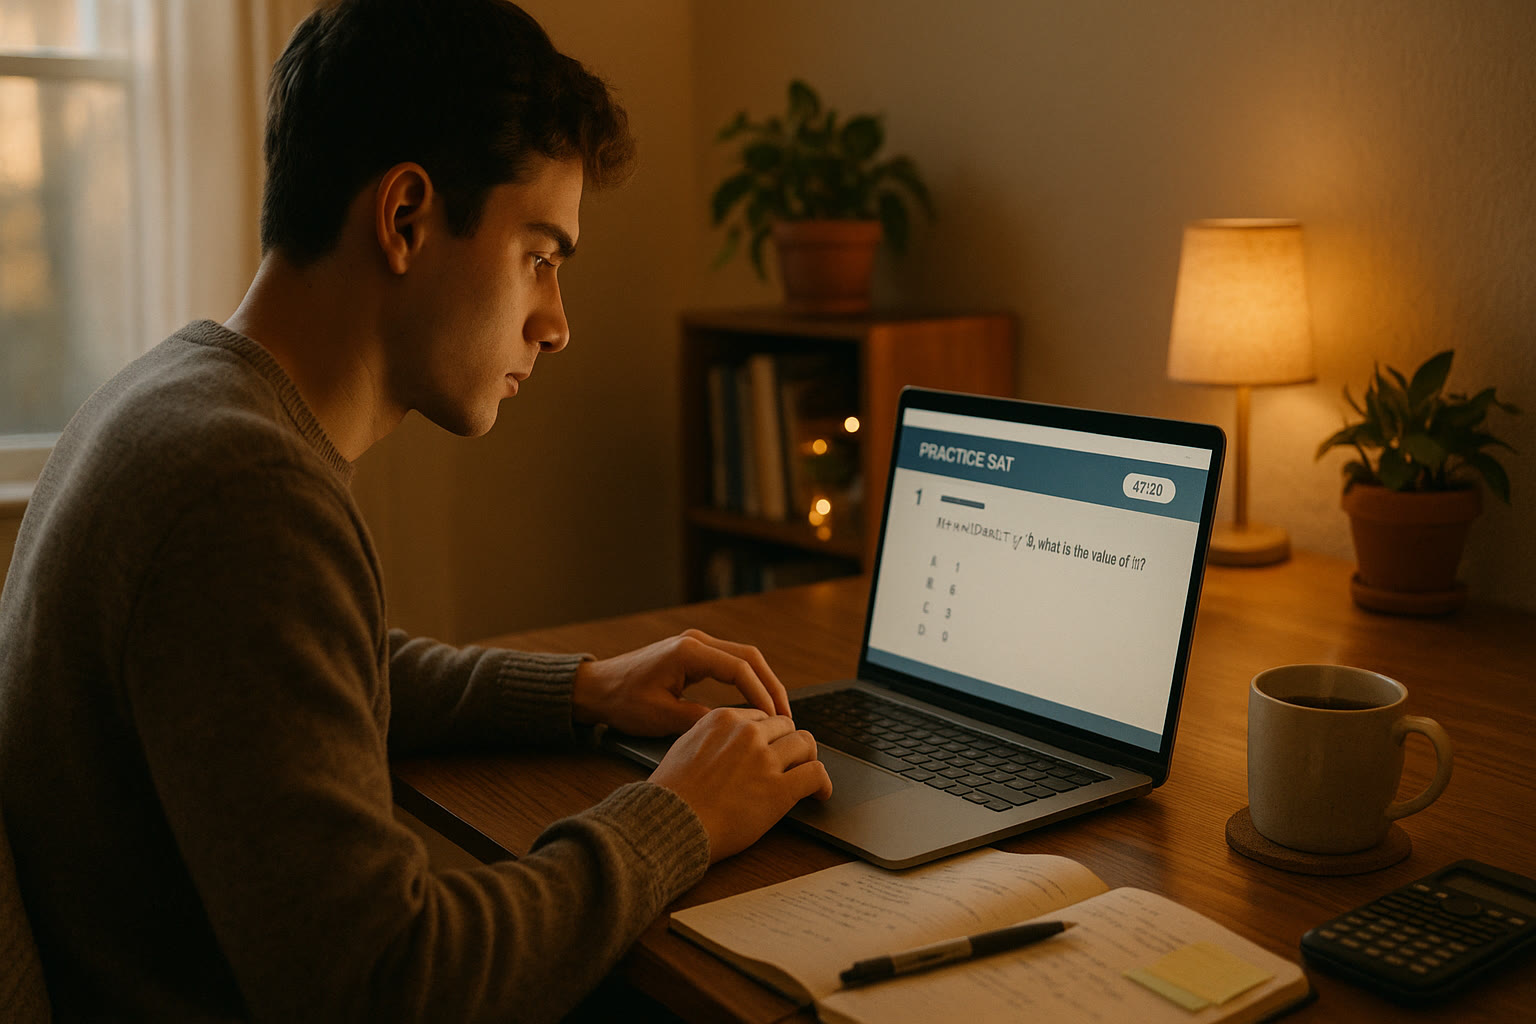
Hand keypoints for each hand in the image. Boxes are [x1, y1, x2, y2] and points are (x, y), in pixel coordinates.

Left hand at [570, 628, 790, 736]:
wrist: (596, 688)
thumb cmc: (622, 702)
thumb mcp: (660, 717)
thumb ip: (700, 719)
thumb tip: (736, 726)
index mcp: (688, 652)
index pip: (739, 669)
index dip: (762, 695)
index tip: (775, 720)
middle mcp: (696, 641)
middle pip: (749, 657)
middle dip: (771, 687)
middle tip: (787, 717)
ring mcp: (696, 644)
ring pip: (743, 658)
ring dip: (763, 683)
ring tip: (778, 713)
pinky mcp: (694, 654)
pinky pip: (730, 663)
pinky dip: (748, 681)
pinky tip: (757, 704)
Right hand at [650, 707, 833, 861]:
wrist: (670, 824)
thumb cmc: (672, 795)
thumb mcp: (684, 747)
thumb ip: (710, 736)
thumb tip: (726, 740)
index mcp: (723, 720)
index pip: (762, 717)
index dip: (769, 736)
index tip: (771, 750)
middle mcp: (746, 734)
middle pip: (786, 727)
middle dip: (789, 745)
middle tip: (790, 764)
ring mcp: (764, 760)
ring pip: (805, 743)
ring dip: (807, 759)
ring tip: (806, 776)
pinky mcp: (779, 789)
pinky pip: (815, 774)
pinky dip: (822, 783)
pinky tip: (819, 794)